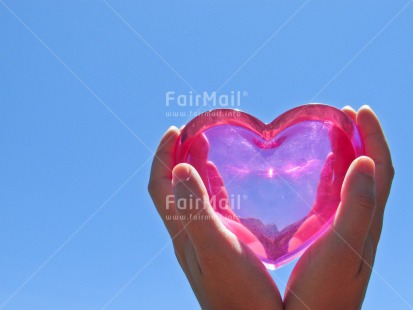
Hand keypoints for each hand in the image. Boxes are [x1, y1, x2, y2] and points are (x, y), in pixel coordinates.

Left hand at [148, 127, 282, 309]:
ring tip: (203, 144)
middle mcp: (188, 232)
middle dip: (177, 155)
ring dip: (193, 167)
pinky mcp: (222, 243)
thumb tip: (176, 168)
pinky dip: (211, 186)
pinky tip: (219, 177)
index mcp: (182, 230)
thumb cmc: (238, 293)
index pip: (159, 185)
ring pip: (191, 194)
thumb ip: (196, 209)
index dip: (161, 156)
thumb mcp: (217, 247)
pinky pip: (211, 206)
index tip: (174, 130)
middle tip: (191, 131)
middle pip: (173, 186)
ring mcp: (204, 238)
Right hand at [284, 106, 394, 309]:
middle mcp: (364, 221)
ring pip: (355, 182)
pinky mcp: (333, 236)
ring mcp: (349, 229)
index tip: (358, 110)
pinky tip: (321, 173)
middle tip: (344, 116)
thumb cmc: (325, 292)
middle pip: (371, 170)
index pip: (380, 167)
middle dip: (362, 138)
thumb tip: (364, 161)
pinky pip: (338, 197)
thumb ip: (356, 206)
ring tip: (334, 135)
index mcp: (369, 219)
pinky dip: (333, 176)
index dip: (373, 136)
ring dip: (349, 154)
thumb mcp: (343, 248)